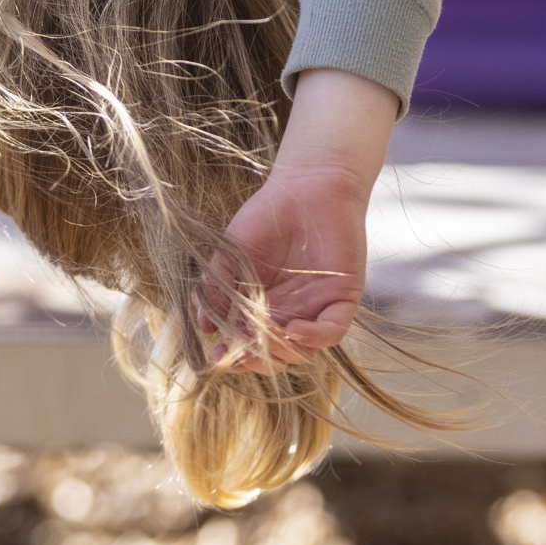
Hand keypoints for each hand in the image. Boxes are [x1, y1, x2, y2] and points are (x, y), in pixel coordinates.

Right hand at [219, 163, 371, 369]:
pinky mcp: (342, 298)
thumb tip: (203, 326)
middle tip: (241, 350)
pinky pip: (331, 331)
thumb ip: (216, 287)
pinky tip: (294, 327)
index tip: (217, 355)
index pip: (251, 343)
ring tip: (263, 334)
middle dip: (256, 359)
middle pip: (276, 355)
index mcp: (263, 306)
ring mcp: (316, 308)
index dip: (235, 354)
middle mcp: (290, 312)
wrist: (307, 186)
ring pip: (302, 351)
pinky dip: (313, 337)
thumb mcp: (231, 252)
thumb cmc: (267, 215)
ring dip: (281, 350)